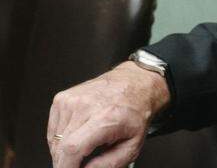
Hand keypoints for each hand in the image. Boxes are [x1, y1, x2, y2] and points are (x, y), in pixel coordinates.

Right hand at [47, 61, 169, 167]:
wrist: (134, 84)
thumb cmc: (135, 110)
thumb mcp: (133, 144)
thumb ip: (110, 163)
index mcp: (107, 116)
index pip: (73, 148)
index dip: (67, 167)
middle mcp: (87, 105)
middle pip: (61, 146)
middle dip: (66, 163)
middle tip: (79, 165)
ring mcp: (72, 100)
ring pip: (55, 139)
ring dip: (63, 151)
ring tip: (84, 147)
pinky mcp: (62, 99)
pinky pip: (53, 129)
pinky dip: (60, 139)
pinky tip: (77, 135)